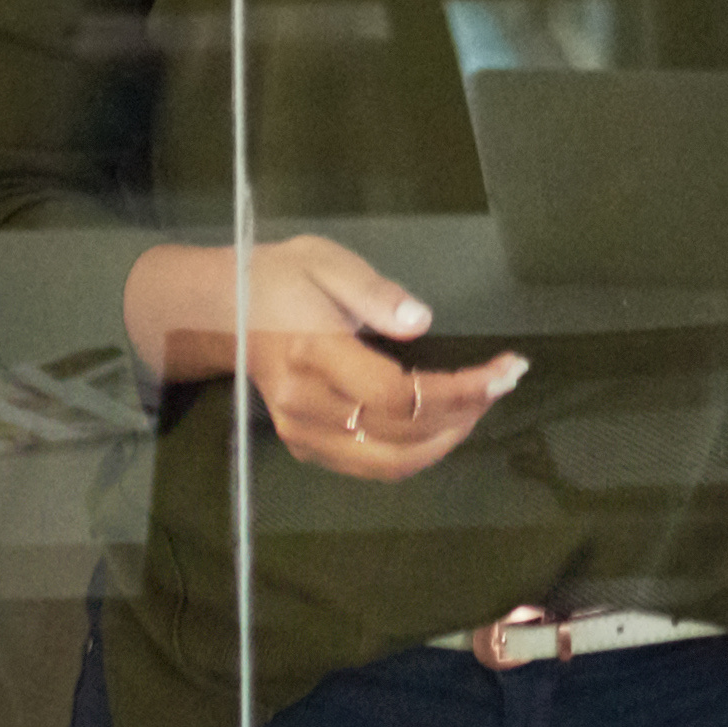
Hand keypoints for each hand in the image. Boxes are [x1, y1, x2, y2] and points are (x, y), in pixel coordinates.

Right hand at [122, 233, 526, 484]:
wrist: (223, 311)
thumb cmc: (281, 278)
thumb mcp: (325, 260)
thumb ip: (373, 292)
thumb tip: (420, 322)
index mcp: (310, 353)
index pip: (394, 394)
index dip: (457, 391)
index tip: (503, 371)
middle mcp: (305, 404)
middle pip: (400, 435)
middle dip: (465, 414)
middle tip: (504, 381)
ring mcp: (302, 433)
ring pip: (390, 462)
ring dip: (446, 440)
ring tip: (480, 404)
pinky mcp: (306, 446)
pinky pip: (372, 465)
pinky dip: (418, 452)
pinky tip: (444, 422)